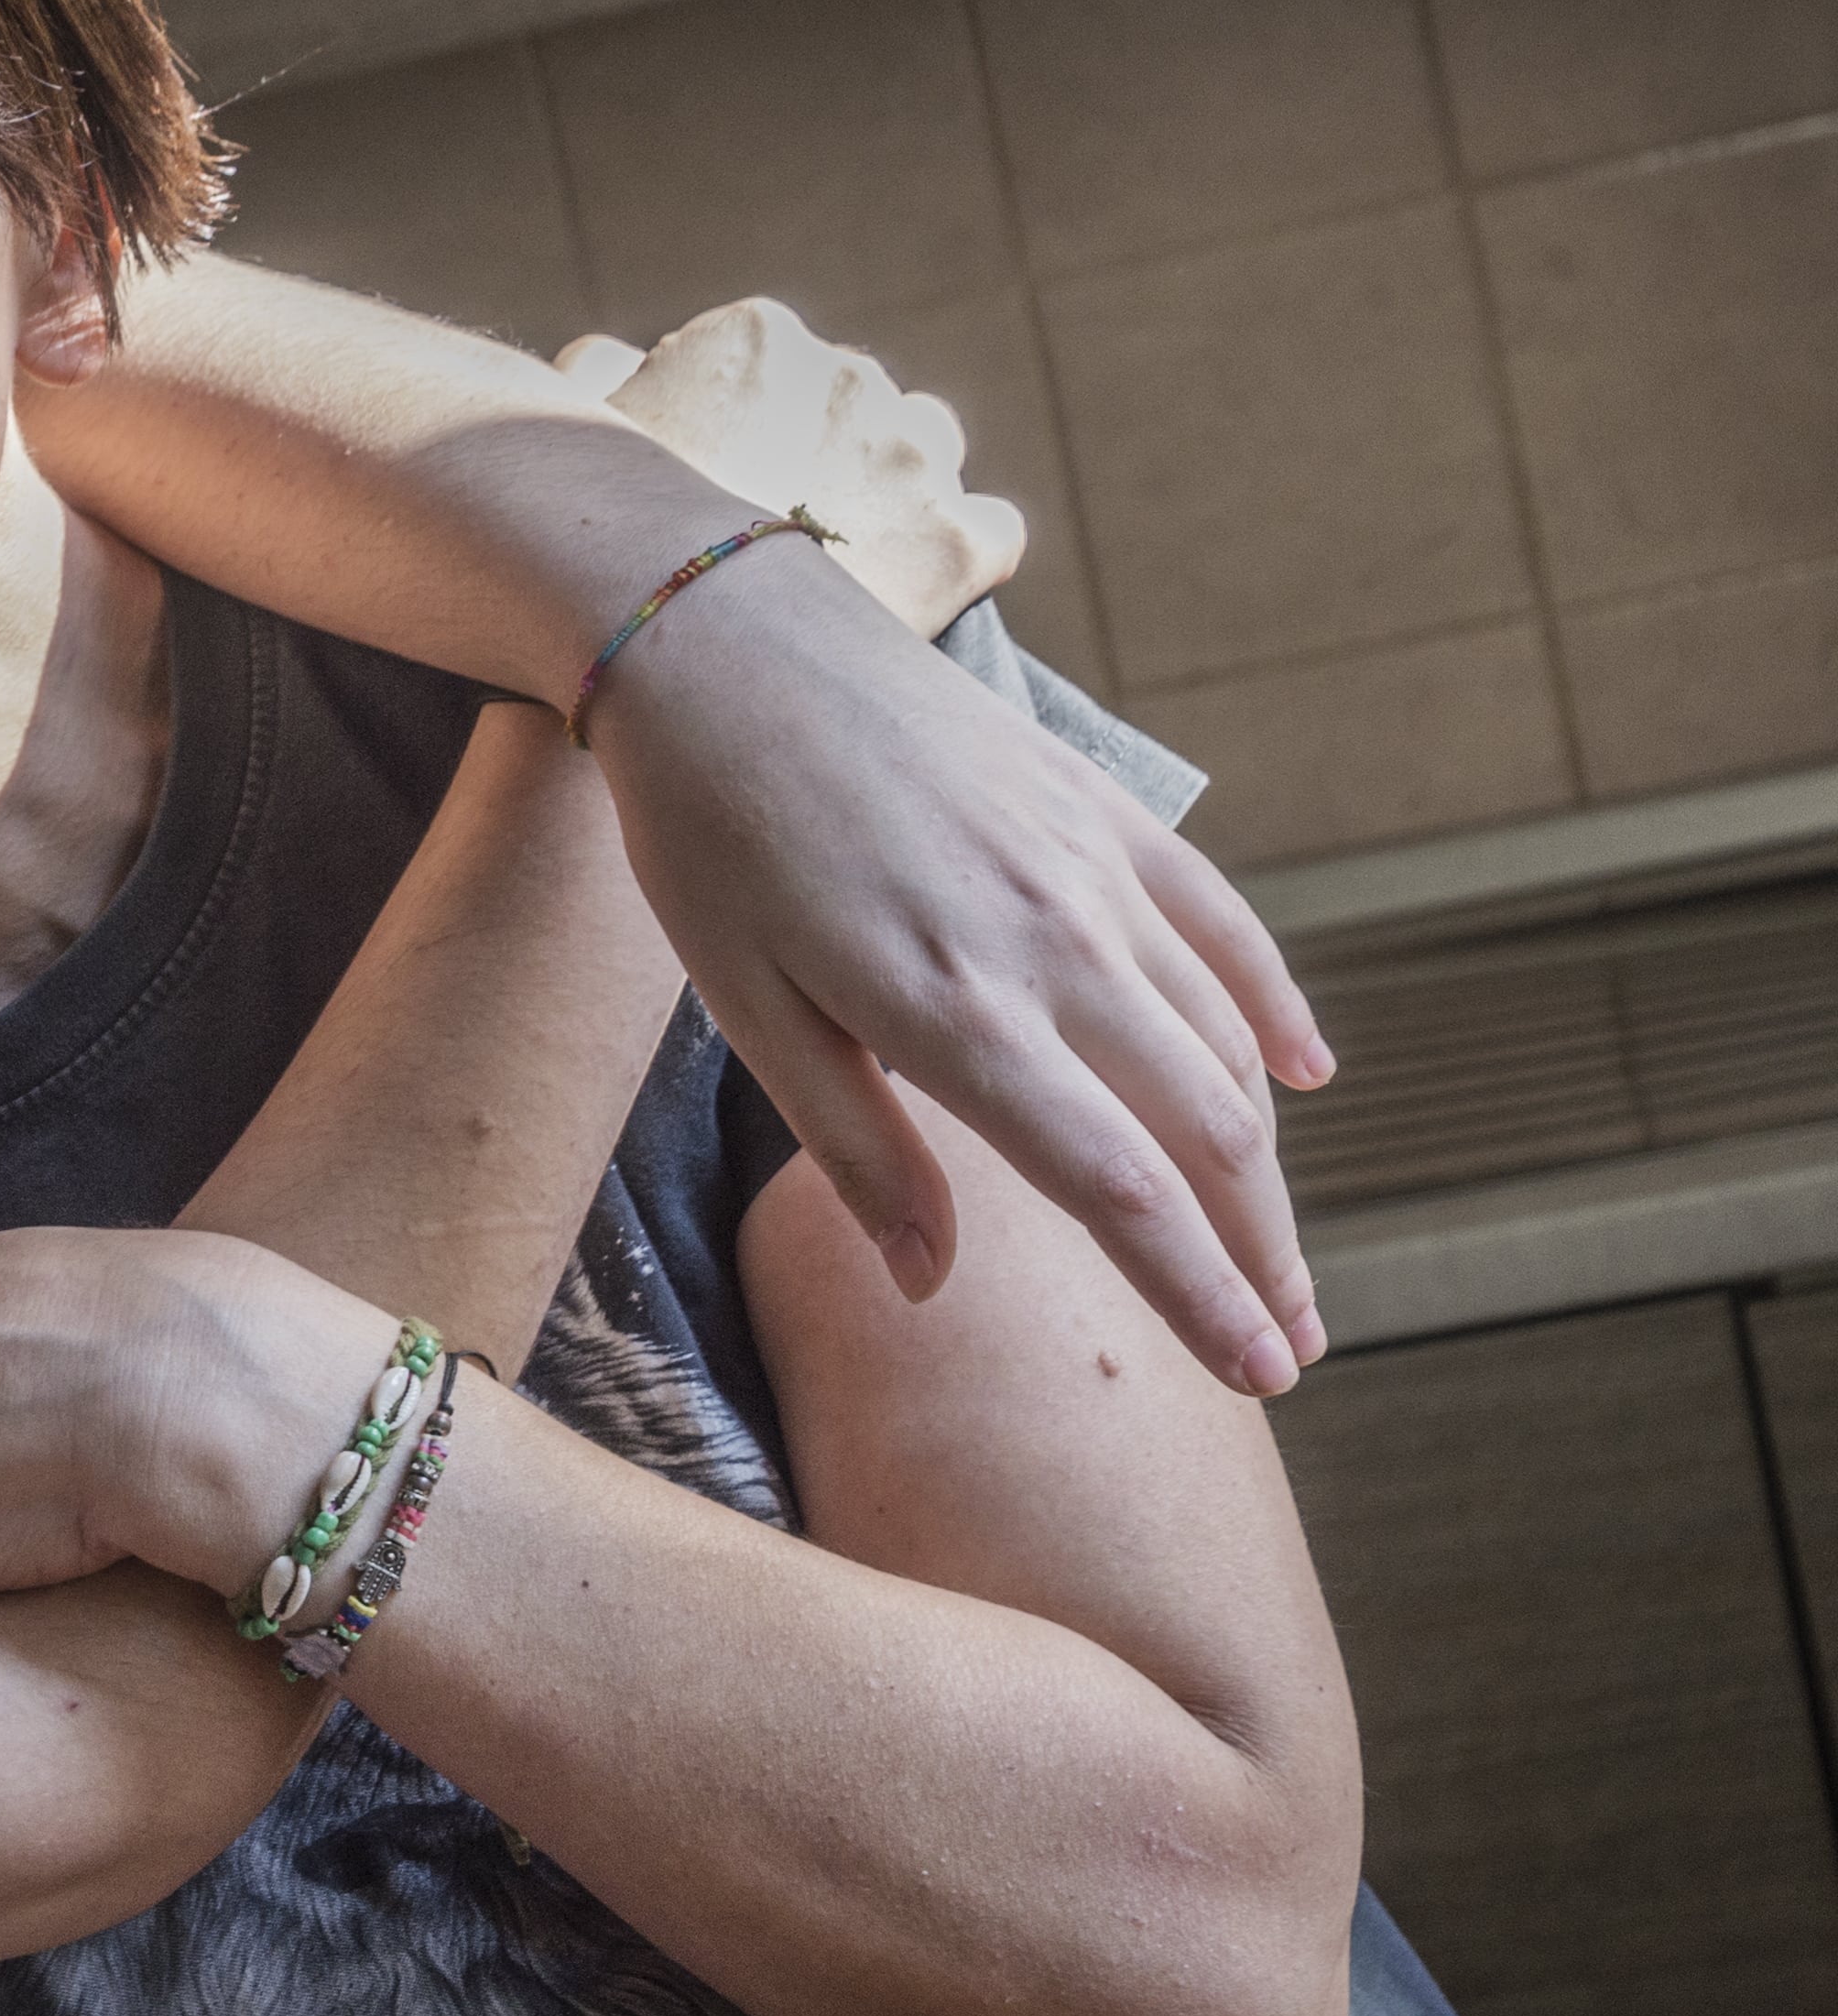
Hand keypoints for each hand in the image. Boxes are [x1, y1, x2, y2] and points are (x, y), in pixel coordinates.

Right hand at [558, 299, 1021, 634]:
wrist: (633, 633)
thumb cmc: (579, 535)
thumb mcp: (565, 427)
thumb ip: (595, 374)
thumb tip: (612, 357)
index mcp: (759, 338)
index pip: (778, 362)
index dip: (747, 423)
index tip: (721, 478)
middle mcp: (851, 376)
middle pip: (858, 404)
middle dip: (828, 453)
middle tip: (774, 528)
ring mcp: (912, 458)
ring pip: (929, 454)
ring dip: (897, 493)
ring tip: (847, 561)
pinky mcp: (957, 543)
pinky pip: (992, 533)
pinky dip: (962, 556)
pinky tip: (918, 592)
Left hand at [585, 548, 1332, 1393]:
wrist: (726, 639)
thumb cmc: (709, 833)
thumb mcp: (747, 1006)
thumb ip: (856, 1147)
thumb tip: (931, 1283)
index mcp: (955, 1014)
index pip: (1120, 1191)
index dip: (1199, 1295)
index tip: (1261, 1376)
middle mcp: (1054, 946)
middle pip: (1204, 1135)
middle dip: (1258, 1257)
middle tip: (1293, 1352)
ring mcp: (1092, 871)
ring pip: (1224, 1042)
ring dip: (1268, 1162)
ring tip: (1282, 1256)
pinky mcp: (1102, 808)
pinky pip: (1222, 924)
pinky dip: (1272, 1008)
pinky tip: (1304, 1079)